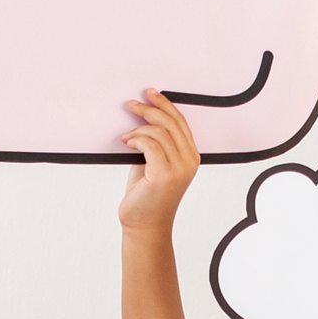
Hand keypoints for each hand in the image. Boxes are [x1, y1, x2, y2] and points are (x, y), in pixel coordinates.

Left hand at [117, 90, 200, 230]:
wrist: (145, 225)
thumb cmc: (147, 196)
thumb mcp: (154, 164)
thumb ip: (156, 144)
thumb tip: (144, 120)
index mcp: (191, 156)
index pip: (181, 122)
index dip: (166, 105)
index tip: (151, 94)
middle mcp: (189, 161)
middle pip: (171, 123)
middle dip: (150, 109)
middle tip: (133, 104)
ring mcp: (179, 168)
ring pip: (159, 132)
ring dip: (138, 129)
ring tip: (126, 136)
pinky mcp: (164, 174)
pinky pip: (150, 144)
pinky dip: (136, 139)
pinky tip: (127, 143)